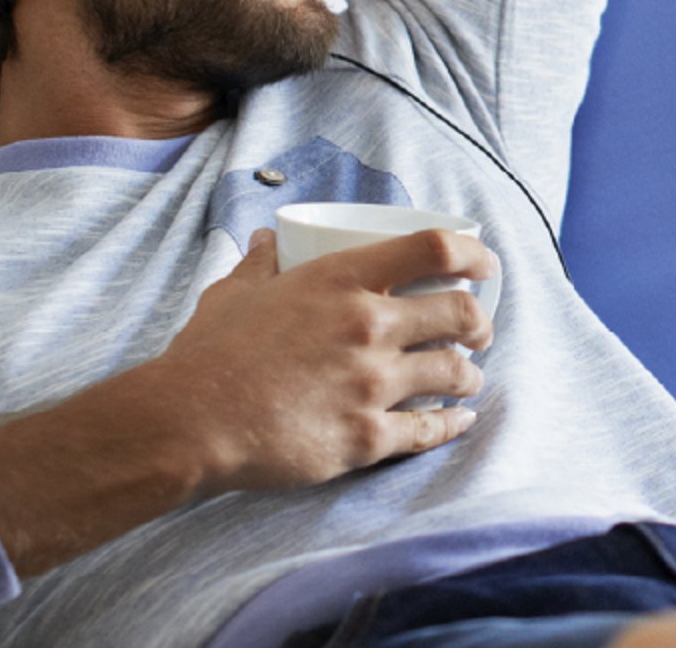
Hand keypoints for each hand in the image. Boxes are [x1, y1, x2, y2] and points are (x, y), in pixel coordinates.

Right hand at [161, 227, 496, 492]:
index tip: (485, 265)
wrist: (191, 422)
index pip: (434, 249)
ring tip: (466, 376)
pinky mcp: (367, 437)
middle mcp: (369, 326)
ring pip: (454, 373)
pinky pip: (429, 429)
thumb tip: (271, 238)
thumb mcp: (237, 292)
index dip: (473, 255)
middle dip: (480, 323)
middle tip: (479, 330)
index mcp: (343, 279)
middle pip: (460, 314)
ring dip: (469, 374)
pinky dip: (452, 424)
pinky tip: (458, 420)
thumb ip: (262, 262)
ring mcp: (372, 384)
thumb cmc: (209, 353)